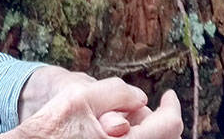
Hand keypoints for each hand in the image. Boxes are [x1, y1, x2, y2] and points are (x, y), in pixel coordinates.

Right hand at [5, 67, 182, 138]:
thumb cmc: (51, 125)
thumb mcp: (80, 95)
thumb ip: (116, 92)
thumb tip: (141, 97)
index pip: (169, 125)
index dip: (172, 105)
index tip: (168, 95)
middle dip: (159, 120)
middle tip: (142, 107)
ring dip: (146, 131)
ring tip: (125, 118)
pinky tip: (115, 130)